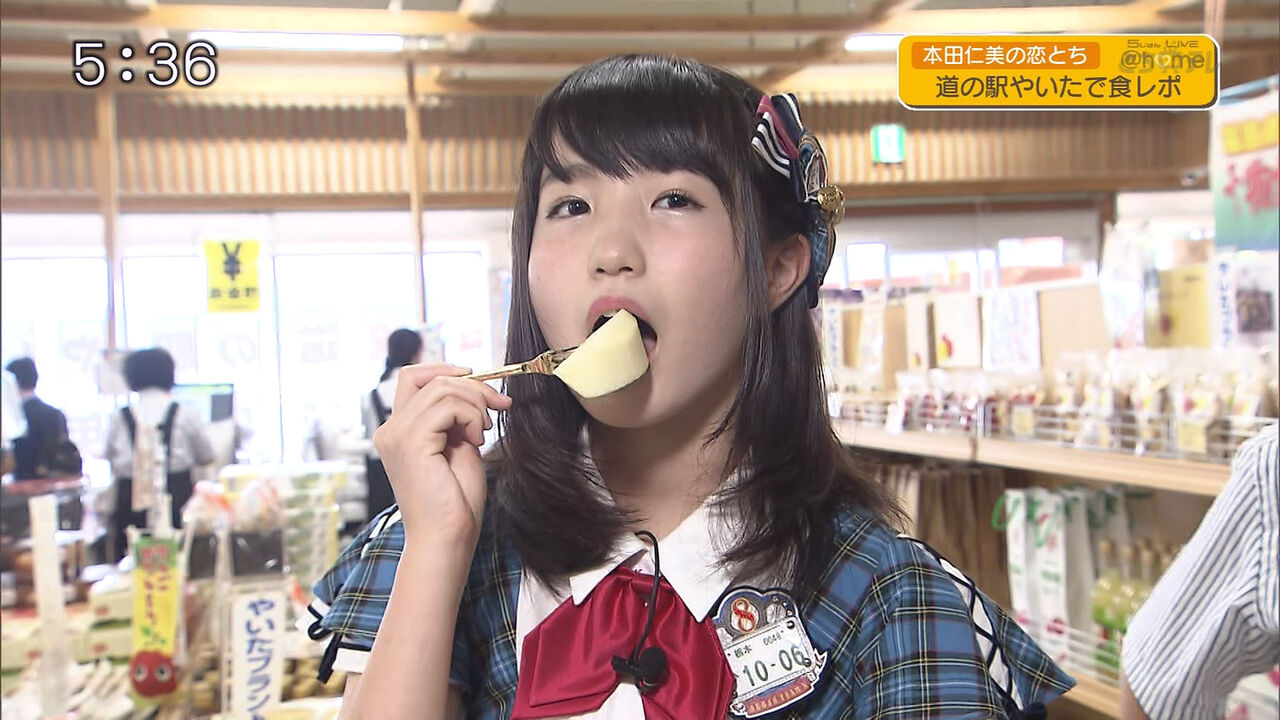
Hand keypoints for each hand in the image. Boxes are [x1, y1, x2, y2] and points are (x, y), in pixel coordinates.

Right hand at [373, 364, 511, 545]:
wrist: (448, 537)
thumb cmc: (455, 502)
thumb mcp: (458, 447)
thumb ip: (457, 418)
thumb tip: (475, 388)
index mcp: (398, 431)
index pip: (413, 377)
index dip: (447, 370)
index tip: (480, 382)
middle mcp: (390, 430)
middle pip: (431, 378)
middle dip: (473, 386)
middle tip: (501, 404)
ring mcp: (396, 435)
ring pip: (442, 388)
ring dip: (475, 404)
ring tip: (484, 432)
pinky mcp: (410, 441)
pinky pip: (448, 406)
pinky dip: (471, 416)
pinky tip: (476, 440)